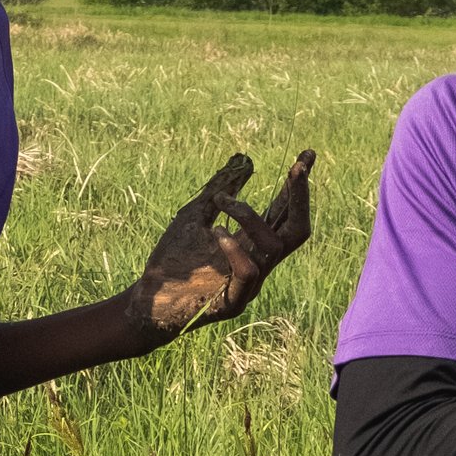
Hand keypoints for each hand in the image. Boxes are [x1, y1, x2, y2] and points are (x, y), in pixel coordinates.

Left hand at [125, 150, 314, 342]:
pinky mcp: (232, 302)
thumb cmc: (171, 261)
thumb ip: (221, 189)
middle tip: (296, 167)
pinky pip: (249, 272)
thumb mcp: (195, 215)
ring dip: (249, 216)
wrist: (147, 302)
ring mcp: (249, 285)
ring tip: (221, 202)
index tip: (308, 153)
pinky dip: (234, 248)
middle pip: (297, 230)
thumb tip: (247, 159)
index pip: (286, 212)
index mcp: (253, 244)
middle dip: (300, 196)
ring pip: (274, 247)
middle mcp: (259, 263)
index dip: (298, 185)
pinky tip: (215, 231)